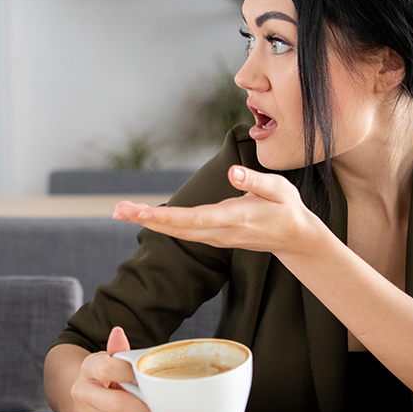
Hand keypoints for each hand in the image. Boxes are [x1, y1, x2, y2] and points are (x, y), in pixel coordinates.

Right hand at [68, 327, 152, 411]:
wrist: (86, 395)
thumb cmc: (105, 375)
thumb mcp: (110, 358)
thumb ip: (118, 348)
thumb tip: (118, 333)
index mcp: (88, 368)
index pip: (106, 369)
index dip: (128, 372)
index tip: (141, 373)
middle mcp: (82, 392)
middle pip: (116, 403)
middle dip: (140, 401)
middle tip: (150, 395)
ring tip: (142, 401)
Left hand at [113, 165, 322, 254]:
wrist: (294, 237)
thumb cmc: (287, 208)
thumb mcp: (280, 189)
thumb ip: (256, 181)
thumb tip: (232, 173)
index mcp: (235, 218)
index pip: (195, 219)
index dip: (167, 217)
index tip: (143, 213)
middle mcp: (220, 232)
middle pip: (178, 228)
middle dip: (146, 220)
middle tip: (118, 210)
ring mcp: (215, 238)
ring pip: (176, 232)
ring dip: (147, 222)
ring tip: (120, 211)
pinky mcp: (212, 237)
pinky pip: (182, 232)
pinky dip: (160, 224)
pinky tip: (142, 217)